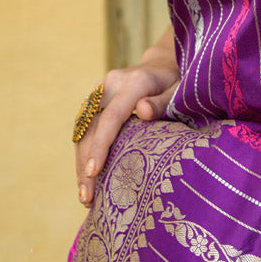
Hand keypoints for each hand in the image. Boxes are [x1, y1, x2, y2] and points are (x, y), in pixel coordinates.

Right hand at [75, 30, 178, 206]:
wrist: (164, 63)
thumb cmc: (177, 82)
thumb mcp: (179, 91)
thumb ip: (163, 102)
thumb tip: (144, 111)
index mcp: (133, 82)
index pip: (111, 116)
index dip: (101, 146)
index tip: (93, 172)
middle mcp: (112, 84)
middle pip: (92, 127)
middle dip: (86, 164)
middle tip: (87, 198)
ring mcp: (101, 91)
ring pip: (83, 130)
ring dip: (81, 162)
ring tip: (85, 195)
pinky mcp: (96, 100)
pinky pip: (85, 128)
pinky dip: (85, 152)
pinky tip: (88, 177)